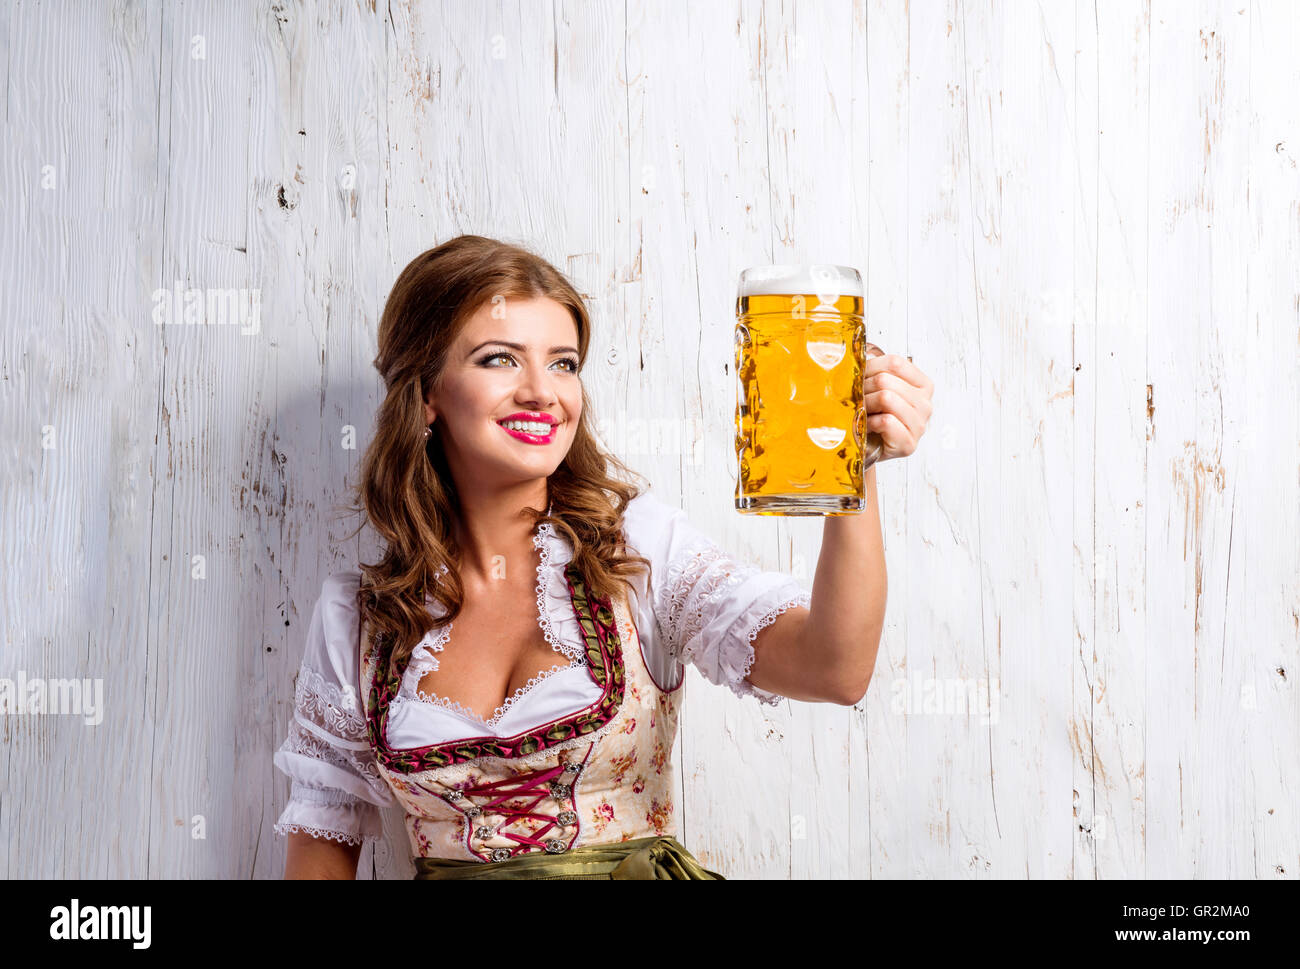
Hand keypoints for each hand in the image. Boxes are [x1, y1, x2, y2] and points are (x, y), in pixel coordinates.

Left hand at [862, 346, 934, 461]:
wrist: (870, 449)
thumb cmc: (875, 417)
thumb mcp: (879, 389)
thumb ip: (875, 372)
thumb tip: (856, 358)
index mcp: (923, 385)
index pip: (895, 362)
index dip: (870, 367)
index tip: (861, 378)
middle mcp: (926, 404)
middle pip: (886, 380)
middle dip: (863, 388)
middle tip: (856, 398)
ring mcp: (920, 425)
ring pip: (886, 398)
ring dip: (865, 404)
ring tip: (861, 411)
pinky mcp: (909, 443)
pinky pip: (885, 421)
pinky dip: (870, 422)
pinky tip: (868, 426)